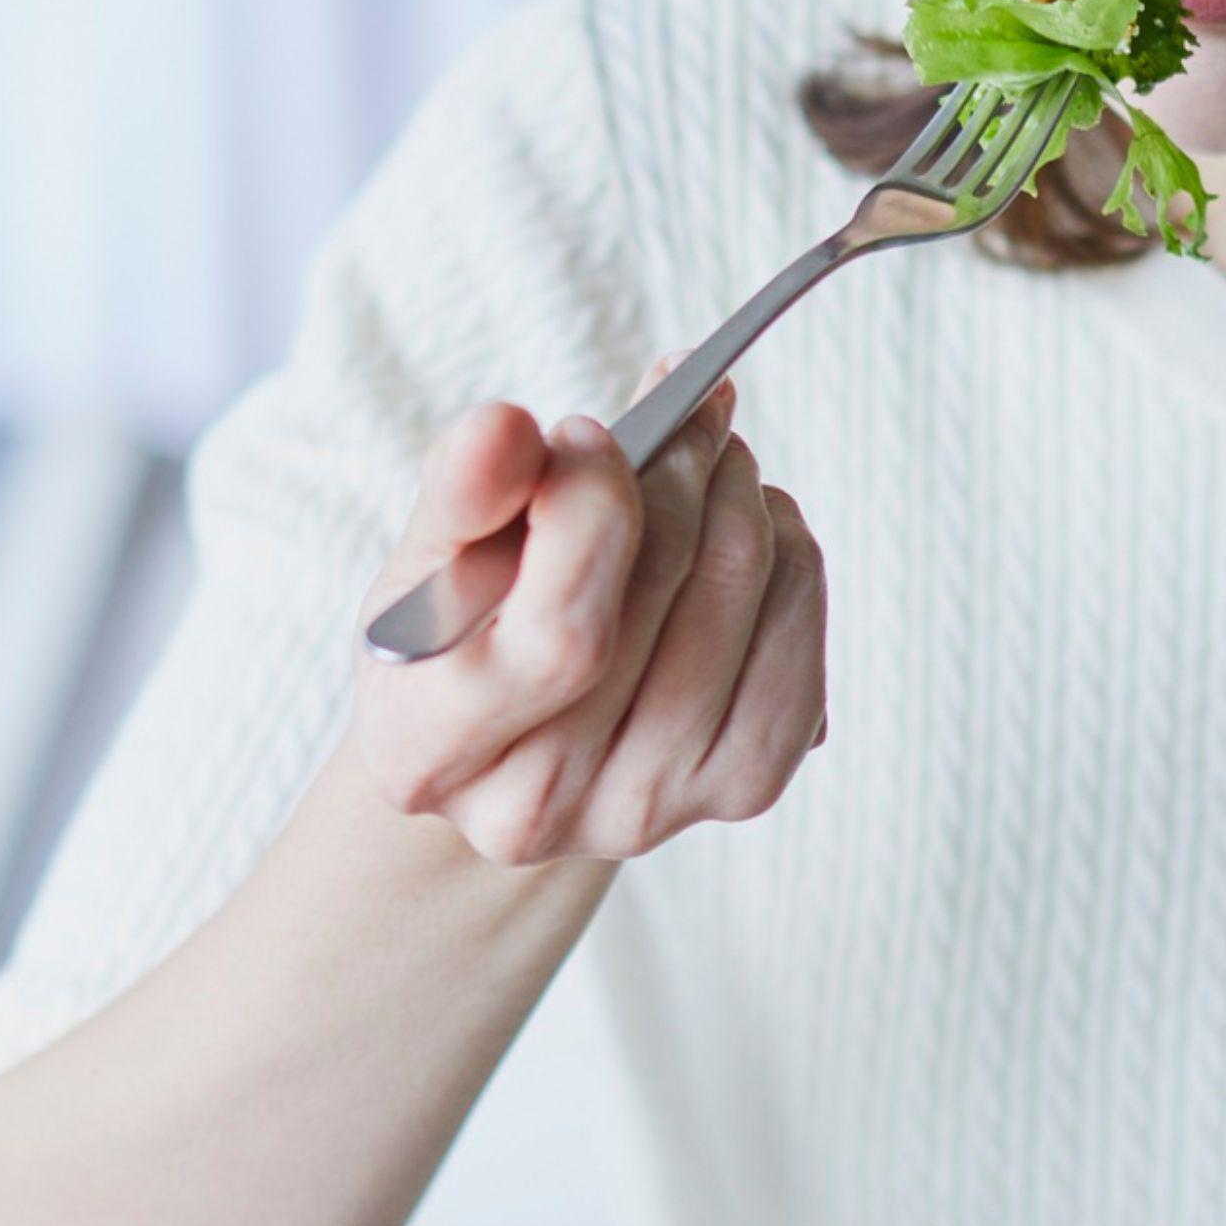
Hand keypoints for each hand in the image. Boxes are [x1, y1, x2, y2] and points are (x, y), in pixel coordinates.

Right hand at [341, 379, 825, 863]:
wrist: (520, 736)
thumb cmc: (467, 626)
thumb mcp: (432, 555)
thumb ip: (461, 490)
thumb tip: (506, 430)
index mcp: (426, 752)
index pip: (558, 636)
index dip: (593, 510)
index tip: (588, 431)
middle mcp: (533, 810)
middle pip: (662, 594)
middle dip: (681, 473)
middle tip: (684, 414)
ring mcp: (645, 811)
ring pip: (743, 595)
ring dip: (740, 498)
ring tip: (711, 462)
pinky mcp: (740, 788)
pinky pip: (799, 633)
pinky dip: (788, 556)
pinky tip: (751, 531)